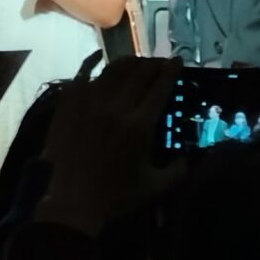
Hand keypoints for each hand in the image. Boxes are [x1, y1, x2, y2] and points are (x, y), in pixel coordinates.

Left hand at [35, 56, 186, 235]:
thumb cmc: (115, 196)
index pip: (160, 87)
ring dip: (129, 62)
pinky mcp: (69, 105)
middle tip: (160, 63)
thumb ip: (178, 171)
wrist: (71, 203)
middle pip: (139, 73)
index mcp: (139, 125)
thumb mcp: (154, 187)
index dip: (171, 71)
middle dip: (154, 64)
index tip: (178, 60)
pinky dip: (91, 63)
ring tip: (136, 62)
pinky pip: (81, 75)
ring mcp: (89, 104)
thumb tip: (190, 158)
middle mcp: (115, 107)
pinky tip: (98, 57)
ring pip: (113, 70)